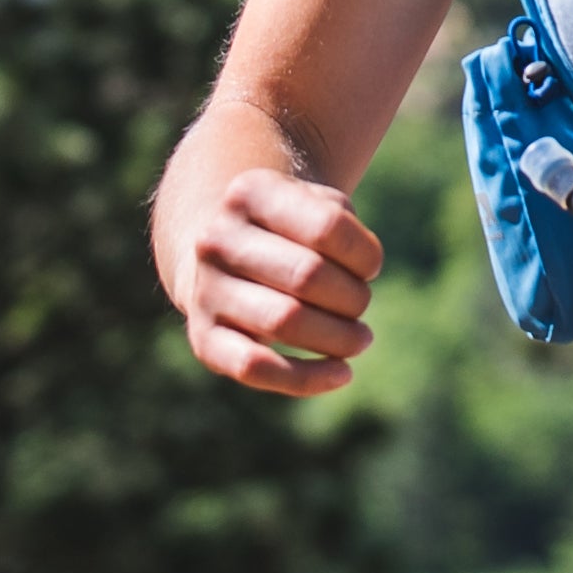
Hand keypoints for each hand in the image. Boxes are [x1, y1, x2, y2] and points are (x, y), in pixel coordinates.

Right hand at [169, 165, 384, 395]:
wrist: (223, 254)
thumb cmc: (288, 228)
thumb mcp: (317, 205)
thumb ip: (344, 230)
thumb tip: (359, 278)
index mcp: (248, 194)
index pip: (327, 227)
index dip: (365, 255)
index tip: (370, 266)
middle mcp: (217, 240)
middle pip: (307, 275)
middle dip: (353, 298)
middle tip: (362, 305)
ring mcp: (204, 291)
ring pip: (284, 322)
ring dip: (338, 337)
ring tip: (359, 338)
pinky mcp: (203, 339)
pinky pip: (255, 367)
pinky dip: (306, 378)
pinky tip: (341, 374)